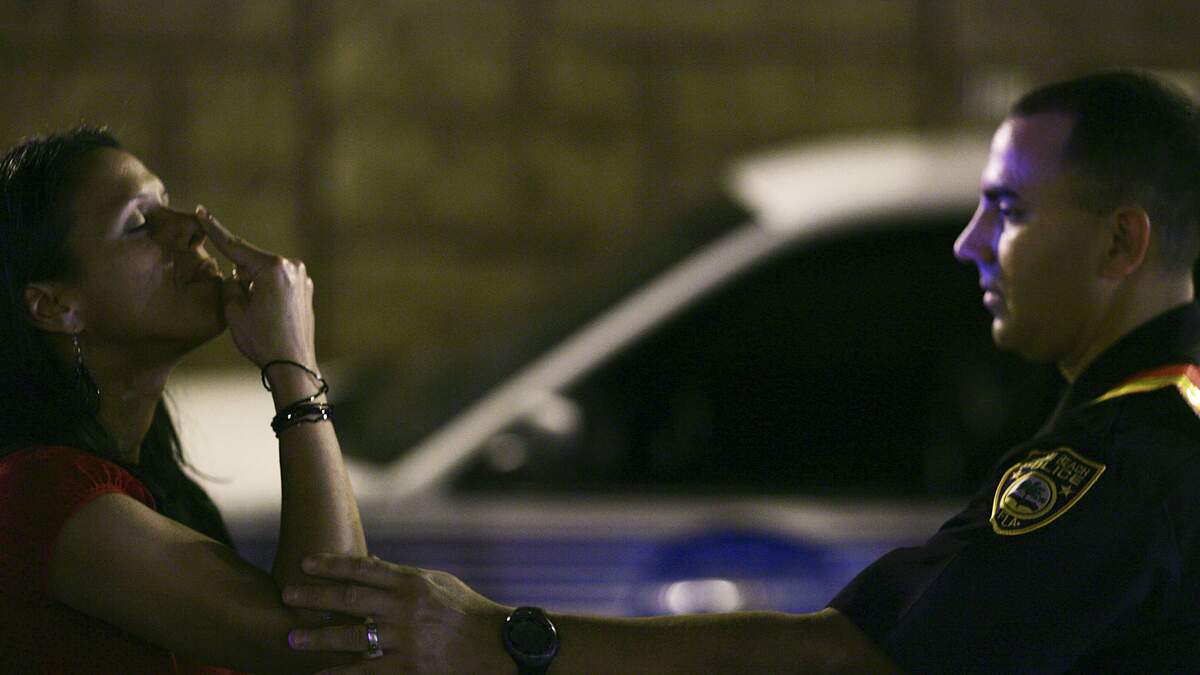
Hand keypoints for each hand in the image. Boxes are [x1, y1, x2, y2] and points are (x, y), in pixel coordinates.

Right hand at [195, 205, 315, 367]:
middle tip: (243, 308)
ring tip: (259, 316)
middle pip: (251, 263)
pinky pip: (278, 284)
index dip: (214, 230)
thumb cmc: (262, 340)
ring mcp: (302, 278)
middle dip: (240, 277)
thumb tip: (238, 275)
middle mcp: (291, 267)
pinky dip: (267, 292)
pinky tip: (269, 315)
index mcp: (272, 269)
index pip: (235, 247)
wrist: (293, 366)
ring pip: (264, 274)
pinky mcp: (306, 290)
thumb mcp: (234, 311)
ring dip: (254, 286)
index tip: (201, 211)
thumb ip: (231, 284)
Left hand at [283, 554, 511, 673]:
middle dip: (316, 595)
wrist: (499, 646)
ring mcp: (407, 639)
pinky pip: (366, 673)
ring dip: (319, 637)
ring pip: (353, 636)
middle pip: (351, 598)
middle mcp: (406, 608)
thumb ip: (405, 576)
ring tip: (292, 638)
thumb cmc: (469, 612)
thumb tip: (374, 563)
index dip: (333, 564)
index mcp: (413, 583)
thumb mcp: (440, 584)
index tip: (306, 562)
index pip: (365, 569)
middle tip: (286, 593)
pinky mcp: (409, 668)